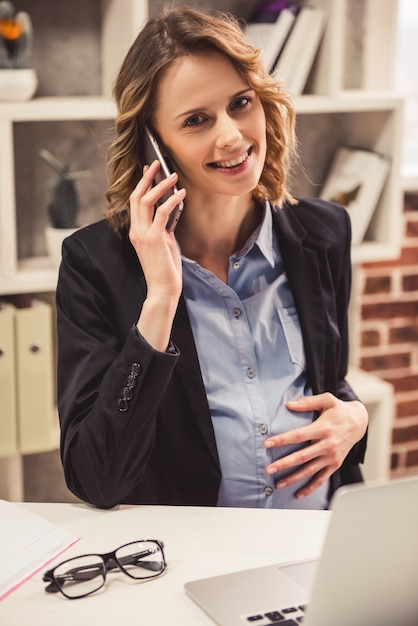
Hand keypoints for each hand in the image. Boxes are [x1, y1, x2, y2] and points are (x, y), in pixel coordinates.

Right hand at [129, 161, 185, 350]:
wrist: (163, 289)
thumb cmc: (165, 270)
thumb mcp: (164, 244)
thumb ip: (163, 229)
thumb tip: (170, 214)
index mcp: (136, 232)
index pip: (135, 203)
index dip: (141, 185)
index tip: (149, 171)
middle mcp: (136, 231)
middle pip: (137, 197)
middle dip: (147, 178)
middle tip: (157, 164)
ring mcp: (143, 234)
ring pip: (147, 201)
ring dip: (161, 185)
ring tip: (173, 175)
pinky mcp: (154, 238)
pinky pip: (163, 213)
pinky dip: (172, 200)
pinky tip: (181, 194)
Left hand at [264, 393, 367, 499]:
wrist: (359, 422)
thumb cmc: (339, 410)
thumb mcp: (326, 400)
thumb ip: (307, 402)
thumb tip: (289, 405)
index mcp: (323, 428)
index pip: (299, 435)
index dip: (282, 440)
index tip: (268, 444)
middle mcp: (328, 445)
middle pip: (302, 457)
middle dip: (284, 464)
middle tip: (268, 469)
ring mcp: (331, 457)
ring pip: (309, 471)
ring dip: (293, 478)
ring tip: (278, 483)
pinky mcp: (335, 465)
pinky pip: (321, 479)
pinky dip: (310, 488)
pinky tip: (298, 494)